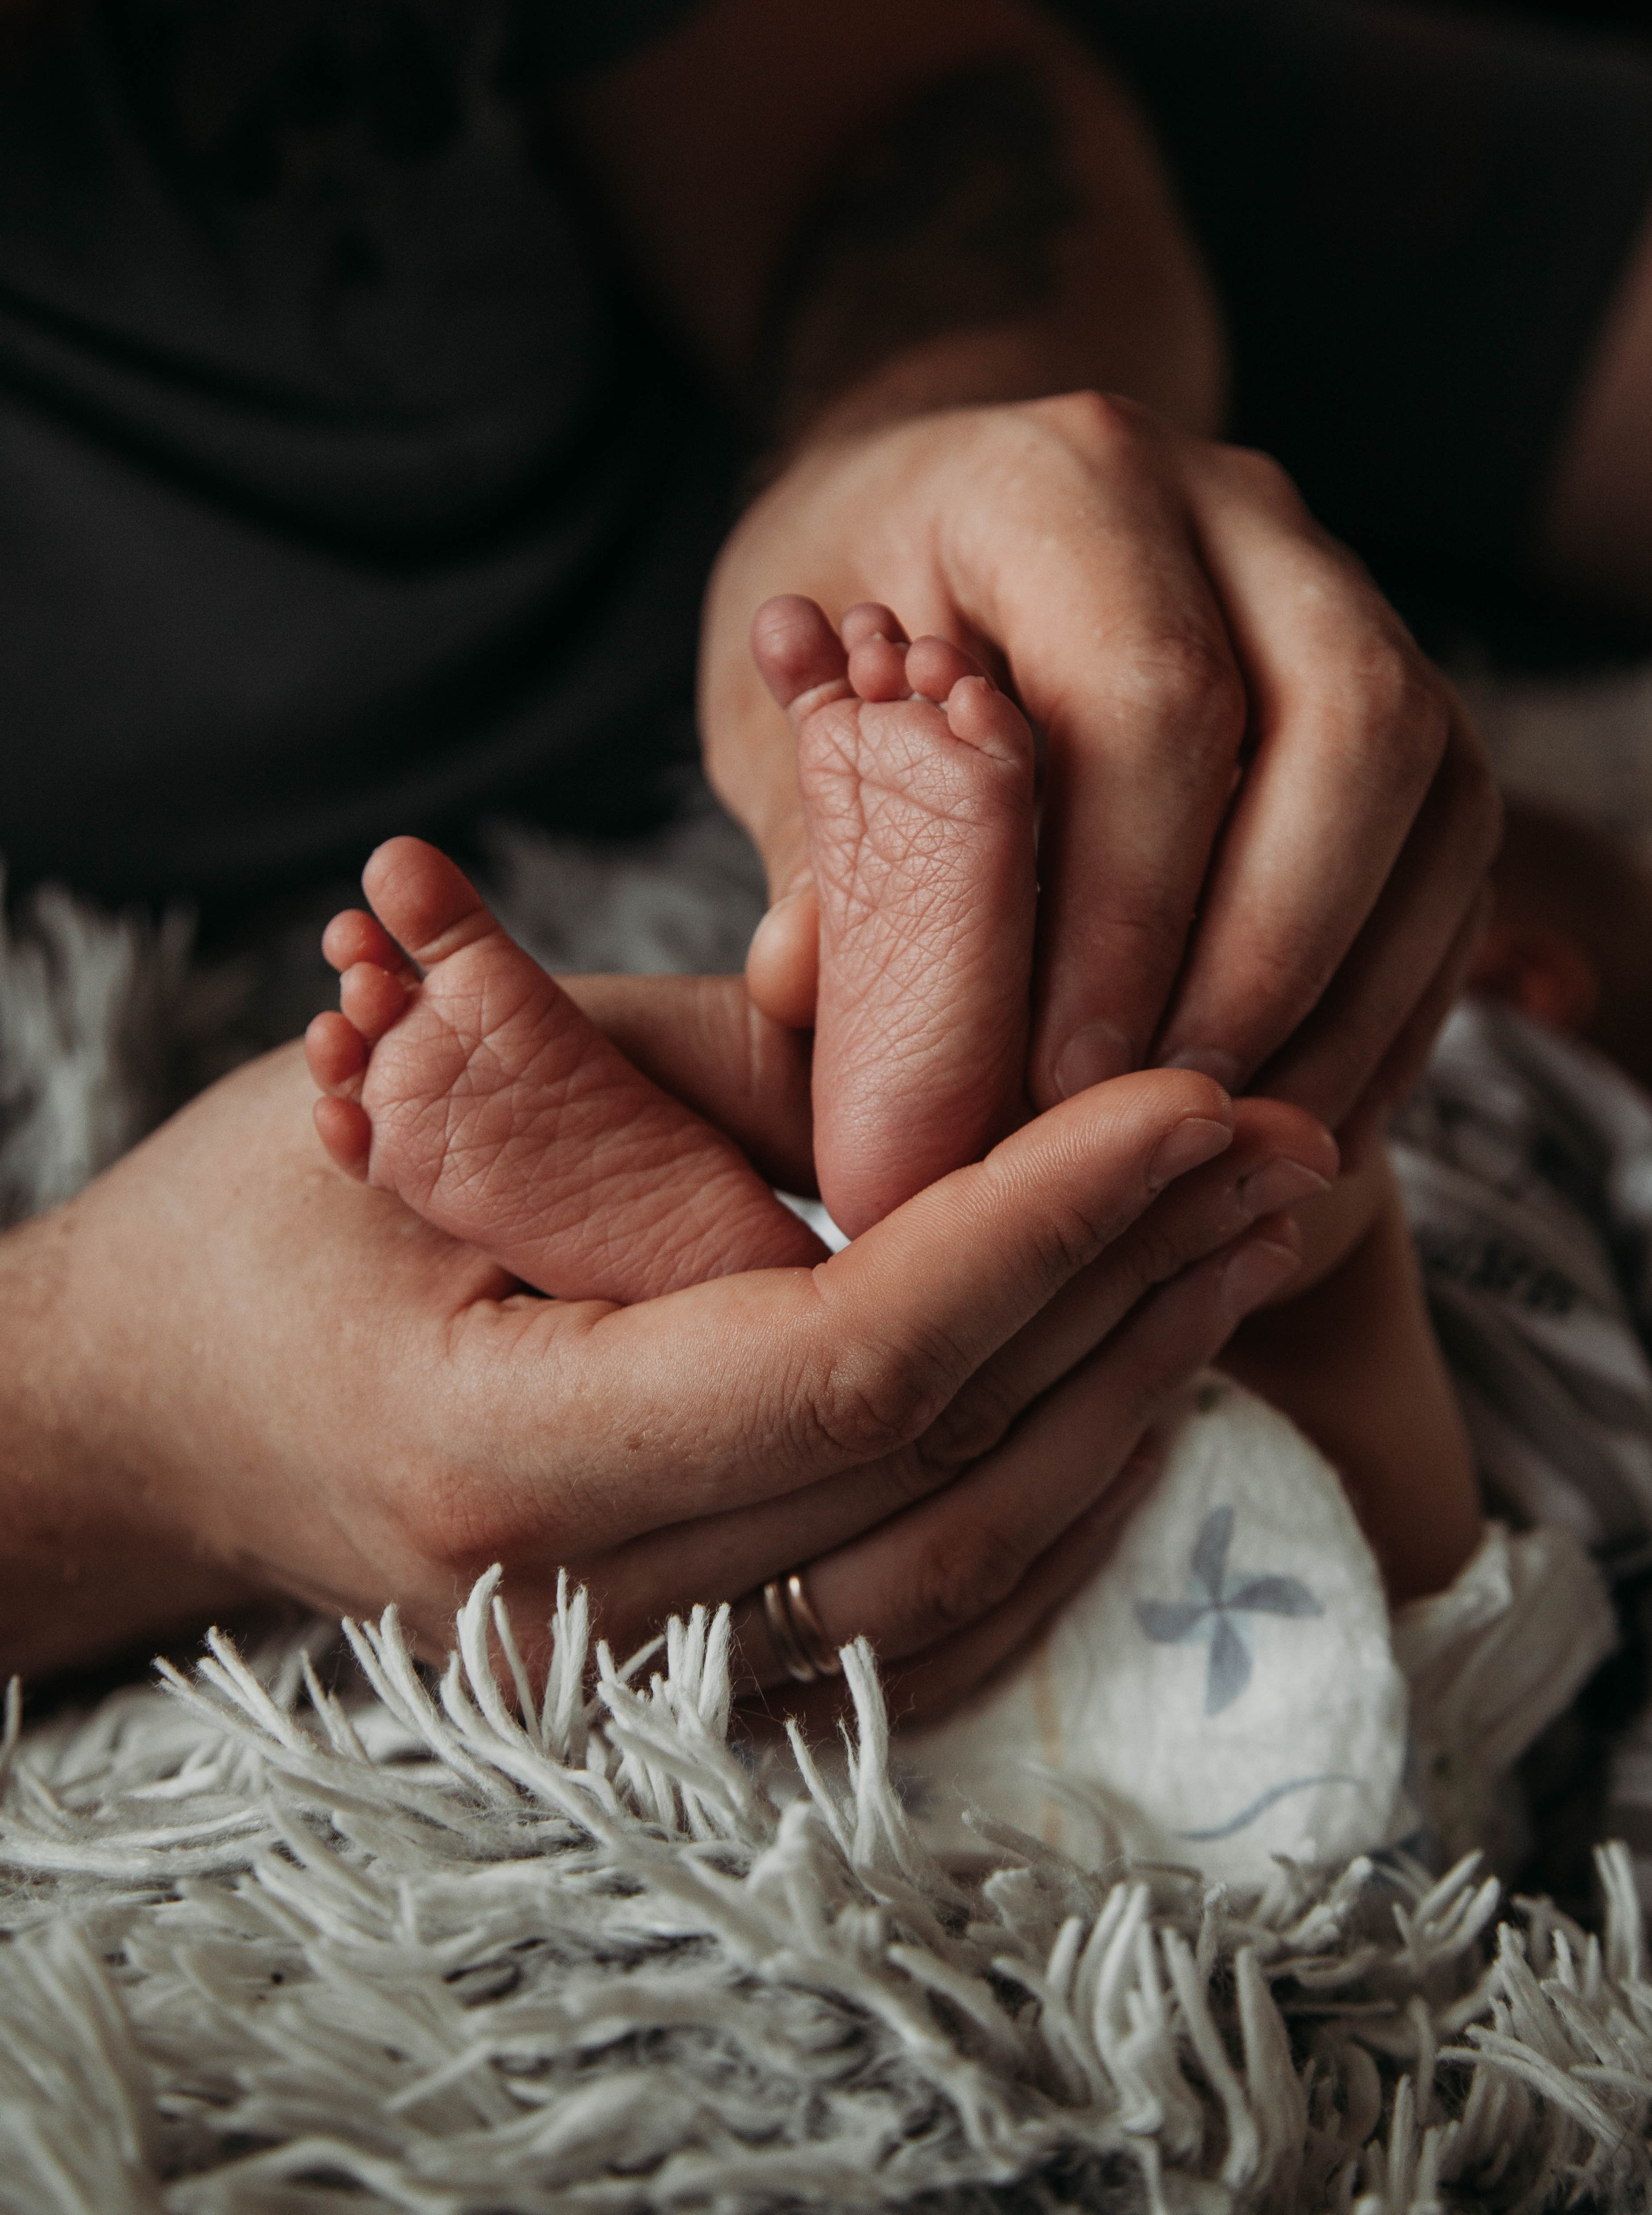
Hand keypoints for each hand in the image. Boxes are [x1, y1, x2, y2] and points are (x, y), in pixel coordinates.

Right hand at [0, 1016, 1329, 1697]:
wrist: (140, 1416)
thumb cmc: (255, 1221)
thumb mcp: (430, 1086)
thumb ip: (699, 1072)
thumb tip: (952, 1028)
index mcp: (498, 1446)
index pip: (854, 1350)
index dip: (1046, 1217)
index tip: (1194, 1095)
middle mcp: (576, 1614)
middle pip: (942, 1463)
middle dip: (1138, 1287)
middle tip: (1282, 1144)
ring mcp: (630, 1687)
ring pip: (965, 1572)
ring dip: (1129, 1400)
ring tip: (1245, 1249)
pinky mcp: (676, 1691)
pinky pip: (925, 1634)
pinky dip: (1058, 1515)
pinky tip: (1143, 1389)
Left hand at [701, 391, 1499, 1154]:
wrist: (938, 513)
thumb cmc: (851, 613)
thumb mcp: (778, 700)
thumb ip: (818, 839)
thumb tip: (812, 988)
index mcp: (1067, 481)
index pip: (1152, 693)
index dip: (1127, 909)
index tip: (1064, 1077)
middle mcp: (1238, 508)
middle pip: (1350, 725)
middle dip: (1271, 953)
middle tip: (1172, 1110)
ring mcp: (1342, 591)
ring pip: (1433, 789)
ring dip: (1353, 993)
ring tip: (1248, 1138)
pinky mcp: (1400, 690)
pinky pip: (1453, 846)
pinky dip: (1391, 994)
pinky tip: (1307, 1104)